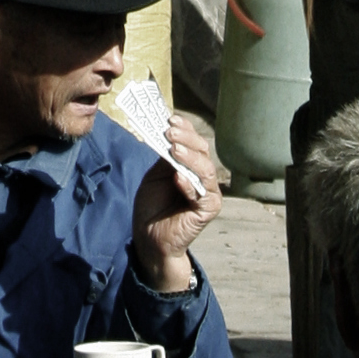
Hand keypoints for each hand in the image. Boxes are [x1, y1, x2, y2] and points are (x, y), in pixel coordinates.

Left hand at [131, 114, 223, 292]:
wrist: (150, 238)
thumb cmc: (153, 206)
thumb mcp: (155, 175)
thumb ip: (164, 158)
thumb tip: (167, 133)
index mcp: (191, 165)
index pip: (193, 142)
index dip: (184, 129)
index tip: (170, 119)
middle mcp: (202, 176)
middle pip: (202, 151)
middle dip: (186, 139)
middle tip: (169, 131)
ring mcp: (208, 192)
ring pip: (205, 169)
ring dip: (190, 157)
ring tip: (174, 148)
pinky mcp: (208, 209)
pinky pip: (202, 193)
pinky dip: (189, 184)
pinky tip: (177, 177)